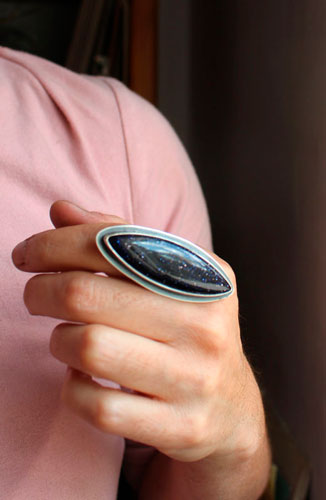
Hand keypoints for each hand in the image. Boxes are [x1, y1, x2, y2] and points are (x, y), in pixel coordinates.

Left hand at [12, 201, 264, 463]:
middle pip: (86, 294)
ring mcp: (194, 379)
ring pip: (87, 348)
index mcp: (204, 276)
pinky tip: (83, 378)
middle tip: (34, 295)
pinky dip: (73, 389)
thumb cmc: (188, 331)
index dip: (54, 243)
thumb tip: (61, 210)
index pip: (113, 242)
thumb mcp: (170, 280)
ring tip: (66, 338)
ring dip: (59, 341)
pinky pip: (96, 406)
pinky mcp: (179, 426)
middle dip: (41, 290)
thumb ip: (118, 240)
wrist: (231, 408)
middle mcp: (205, 324)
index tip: (27, 254)